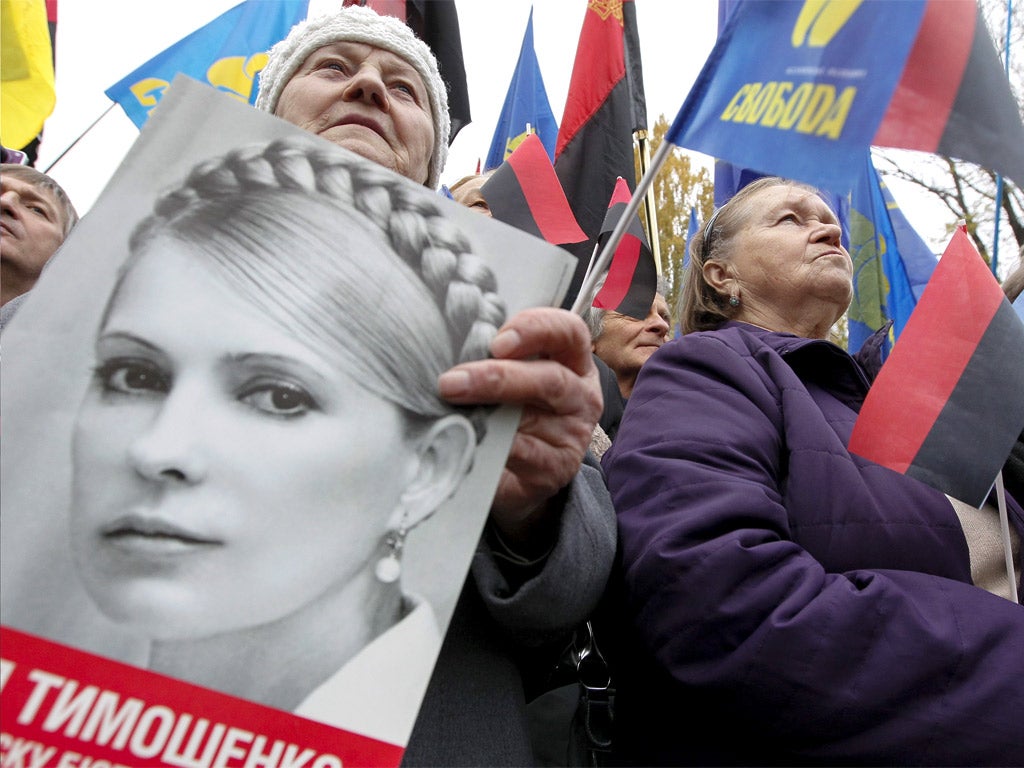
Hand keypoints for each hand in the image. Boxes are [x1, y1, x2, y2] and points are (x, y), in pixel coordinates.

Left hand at [438, 307, 602, 552]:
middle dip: (497, 378)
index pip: (568, 331)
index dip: (535, 330)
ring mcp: (572, 434)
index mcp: (573, 361)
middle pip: (550, 379)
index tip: (497, 343)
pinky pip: (523, 454)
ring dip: (485, 415)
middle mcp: (580, 395)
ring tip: (449, 413)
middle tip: (452, 383)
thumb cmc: (515, 410)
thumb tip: (449, 347)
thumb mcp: (514, 377)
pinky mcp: (557, 468)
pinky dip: (491, 446)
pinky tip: (466, 440)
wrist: (527, 473)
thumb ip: (495, 358)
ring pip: (531, 419)